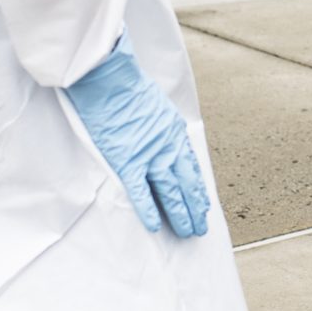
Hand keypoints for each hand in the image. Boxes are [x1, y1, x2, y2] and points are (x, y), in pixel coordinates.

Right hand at [64, 36, 208, 236]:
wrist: (108, 78)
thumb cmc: (126, 85)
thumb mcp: (155, 103)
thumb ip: (159, 125)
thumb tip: (158, 136)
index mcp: (175, 131)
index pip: (192, 167)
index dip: (198, 188)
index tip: (203, 204)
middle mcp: (168, 146)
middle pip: (187, 183)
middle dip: (196, 207)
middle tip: (200, 227)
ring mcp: (149, 155)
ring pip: (171, 191)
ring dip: (181, 214)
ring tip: (187, 232)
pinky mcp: (127, 161)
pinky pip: (140, 192)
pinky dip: (149, 210)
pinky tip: (155, 226)